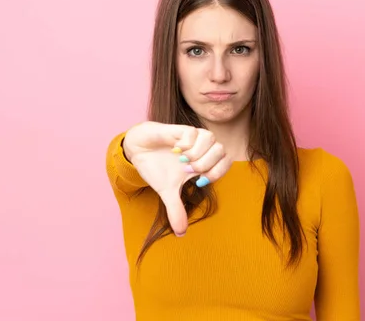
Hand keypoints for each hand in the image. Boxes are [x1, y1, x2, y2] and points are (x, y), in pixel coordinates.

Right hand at [123, 121, 231, 235]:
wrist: (139, 150)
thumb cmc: (157, 167)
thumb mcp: (167, 192)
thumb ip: (176, 210)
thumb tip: (181, 234)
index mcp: (204, 161)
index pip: (225, 164)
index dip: (216, 174)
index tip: (198, 183)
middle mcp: (201, 148)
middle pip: (222, 151)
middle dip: (206, 165)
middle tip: (187, 171)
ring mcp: (192, 137)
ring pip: (210, 138)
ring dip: (197, 154)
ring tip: (180, 160)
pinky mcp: (180, 129)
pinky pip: (193, 132)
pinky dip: (186, 143)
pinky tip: (174, 149)